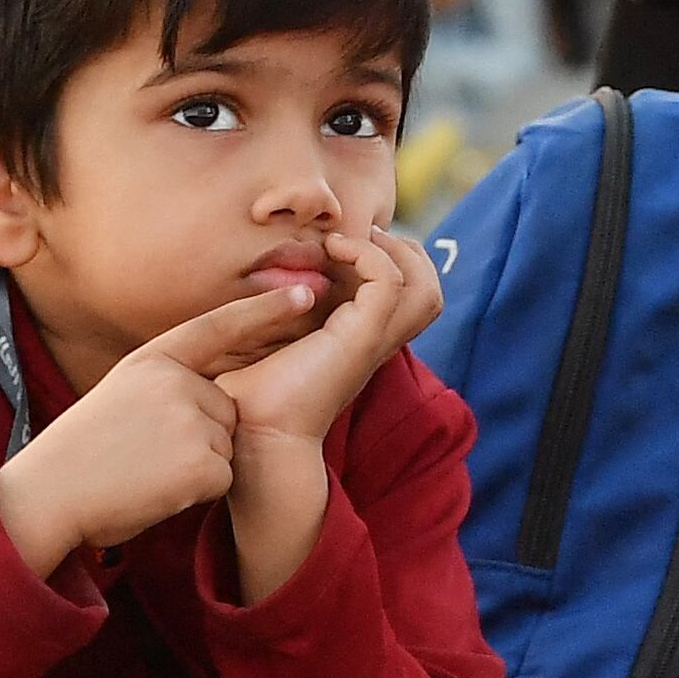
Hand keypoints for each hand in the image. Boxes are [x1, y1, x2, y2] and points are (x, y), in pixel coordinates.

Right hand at [0, 288, 316, 580]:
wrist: (49, 495)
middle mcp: (176, 381)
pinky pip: (222, 478)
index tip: (304, 296)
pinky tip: (157, 491)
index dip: (262, 311)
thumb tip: (216, 393)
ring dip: (195, 467)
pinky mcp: (202, 463)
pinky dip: (195, 493)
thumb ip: (167, 383)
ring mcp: (191, 420)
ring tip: (144, 471)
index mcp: (153, 359)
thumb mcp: (121, 393)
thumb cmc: (82, 453)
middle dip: (200, 437)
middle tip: (143, 454)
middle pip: (226, 409)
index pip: (217, 328)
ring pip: (225, 446)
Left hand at [219, 227, 441, 463]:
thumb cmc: (249, 403)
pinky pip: (389, 281)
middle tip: (359, 238)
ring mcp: (373, 340)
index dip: (387, 259)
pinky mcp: (361, 337)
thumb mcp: (265, 346)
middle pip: (429, 292)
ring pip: (426, 289)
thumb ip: (272, 316)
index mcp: (360, 343)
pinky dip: (367, 255)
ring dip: (394, 252)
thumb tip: (254, 280)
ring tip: (348, 243)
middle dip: (405, 251)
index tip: (339, 245)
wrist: (256, 439)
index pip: (407, 296)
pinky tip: (332, 251)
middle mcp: (376, 342)